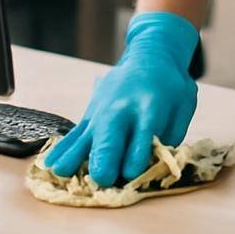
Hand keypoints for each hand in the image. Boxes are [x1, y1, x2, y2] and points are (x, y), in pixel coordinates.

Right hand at [44, 11, 198, 186]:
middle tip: (102, 178)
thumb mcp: (183, 106)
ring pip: (86, 136)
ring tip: (64, 172)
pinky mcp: (90, 114)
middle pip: (110, 135)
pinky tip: (51, 164)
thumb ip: (171, 135)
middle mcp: (122, 109)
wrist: (150, 55)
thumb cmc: (171, 87)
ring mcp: (102, 111)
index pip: (142, 134)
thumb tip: (155, 165)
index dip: (137, 156)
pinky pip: (74, 135)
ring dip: (76, 156)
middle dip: (105, 158)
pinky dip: (63, 149)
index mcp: (150, 106)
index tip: (132, 172)